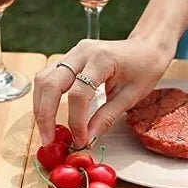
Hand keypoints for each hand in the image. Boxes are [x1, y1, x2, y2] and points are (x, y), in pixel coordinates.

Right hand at [33, 0, 187, 147]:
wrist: (146, 47)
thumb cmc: (144, 68)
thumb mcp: (130, 97)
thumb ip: (106, 118)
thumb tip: (88, 138)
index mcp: (101, 59)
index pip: (78, 94)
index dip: (76, 121)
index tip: (80, 140)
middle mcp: (81, 52)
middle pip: (51, 84)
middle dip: (45, 115)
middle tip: (48, 140)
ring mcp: (73, 53)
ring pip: (44, 79)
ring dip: (40, 107)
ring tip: (46, 130)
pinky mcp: (69, 58)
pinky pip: (49, 77)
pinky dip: (45, 98)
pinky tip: (49, 115)